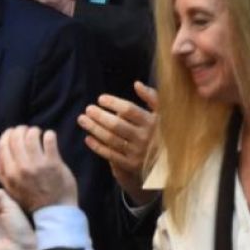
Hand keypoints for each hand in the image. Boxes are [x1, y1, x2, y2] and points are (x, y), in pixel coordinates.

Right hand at [0, 126, 77, 210]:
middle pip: (15, 137)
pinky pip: (48, 139)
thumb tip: (0, 151)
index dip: (7, 135)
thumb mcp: (11, 189)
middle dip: (21, 130)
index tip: (13, 133)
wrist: (54, 211)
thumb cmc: (33, 200)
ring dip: (35, 131)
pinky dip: (49, 135)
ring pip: (31, 135)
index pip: (2, 146)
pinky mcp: (53, 163)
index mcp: (8, 174)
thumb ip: (3, 172)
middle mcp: (19, 168)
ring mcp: (36, 165)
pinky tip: (49, 138)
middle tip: (27, 132)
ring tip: (39, 134)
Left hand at [77, 82, 157, 204]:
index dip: (113, 103)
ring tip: (82, 120)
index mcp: (152, 122)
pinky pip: (110, 154)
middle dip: (100, 116)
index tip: (100, 99)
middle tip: (88, 109)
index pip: (129, 110)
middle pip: (117, 125)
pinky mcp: (131, 165)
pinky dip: (97, 146)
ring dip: (94, 128)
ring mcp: (138, 152)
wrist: (166, 163)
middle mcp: (145, 137)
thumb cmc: (160, 132)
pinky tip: (88, 138)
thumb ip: (152, 98)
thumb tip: (137, 84)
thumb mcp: (162, 115)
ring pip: (111, 139)